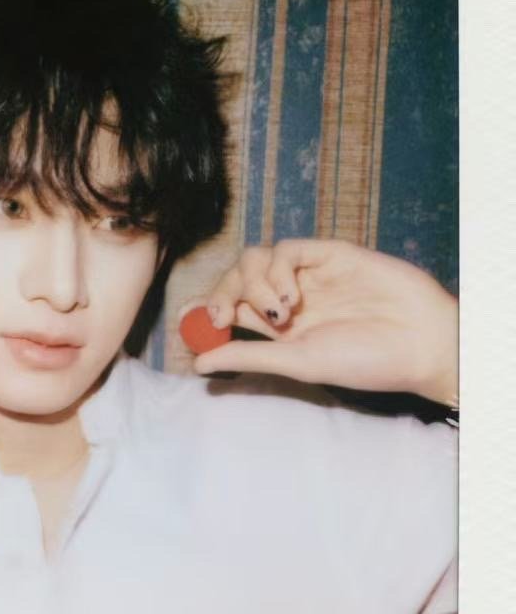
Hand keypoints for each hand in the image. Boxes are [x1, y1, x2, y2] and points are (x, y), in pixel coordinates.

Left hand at [180, 239, 457, 404]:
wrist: (418, 343)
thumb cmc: (364, 361)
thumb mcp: (296, 364)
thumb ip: (248, 357)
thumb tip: (197, 364)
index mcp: (278, 328)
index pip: (229, 308)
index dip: (205, 309)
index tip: (195, 321)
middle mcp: (289, 297)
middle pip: (236, 277)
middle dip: (222, 293)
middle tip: (225, 318)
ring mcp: (309, 274)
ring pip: (255, 258)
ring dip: (253, 285)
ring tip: (279, 315)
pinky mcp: (330, 254)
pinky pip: (287, 249)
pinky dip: (278, 271)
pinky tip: (293, 298)